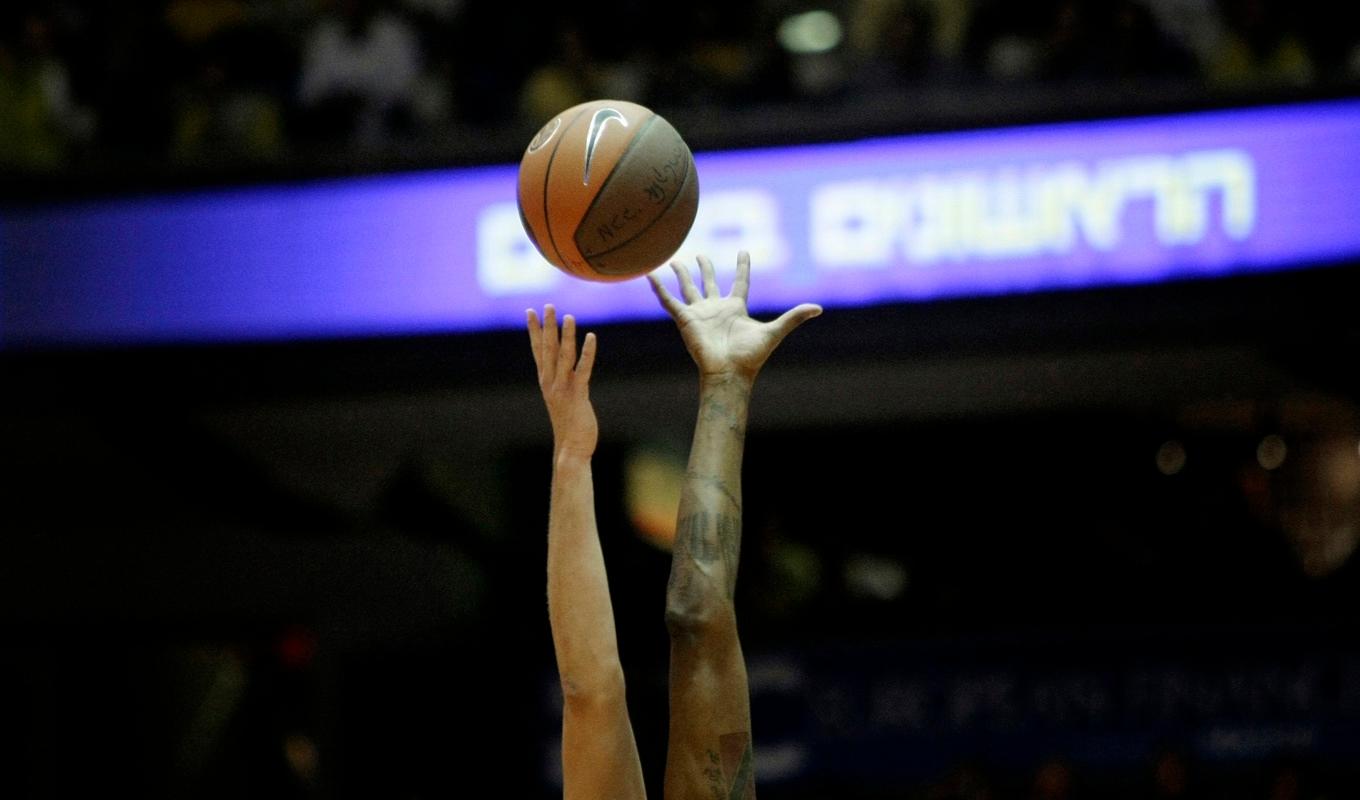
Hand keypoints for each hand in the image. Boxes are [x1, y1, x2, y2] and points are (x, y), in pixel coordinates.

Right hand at [527, 305, 597, 458]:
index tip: (530, 312)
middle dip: (547, 326)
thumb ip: (561, 384)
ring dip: (566, 335)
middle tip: (547, 305)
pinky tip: (591, 337)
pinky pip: (583, 369)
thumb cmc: (569, 426)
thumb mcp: (562, 401)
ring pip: (563, 356)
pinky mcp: (577, 394)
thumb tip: (564, 372)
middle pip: (547, 349)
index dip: (534, 330)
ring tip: (568, 316)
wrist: (570, 449)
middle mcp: (551, 382)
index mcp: (546, 382)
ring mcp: (562, 388)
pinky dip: (587, 352)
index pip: (538, 351)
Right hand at [648, 251, 821, 381]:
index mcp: (736, 309)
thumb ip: (793, 317)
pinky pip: (669, 301)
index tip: (743, 251)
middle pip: (710, 283)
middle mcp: (717, 309)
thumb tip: (818, 308)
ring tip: (675, 260)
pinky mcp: (685, 320)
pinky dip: (659, 289)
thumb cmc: (750, 356)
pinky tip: (650, 276)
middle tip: (700, 255)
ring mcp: (700, 314)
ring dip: (682, 275)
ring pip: (689, 288)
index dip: (742, 267)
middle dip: (705, 269)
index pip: (740, 282)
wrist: (728, 372)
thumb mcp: (774, 331)